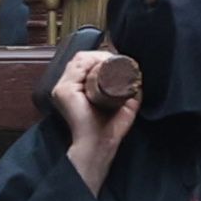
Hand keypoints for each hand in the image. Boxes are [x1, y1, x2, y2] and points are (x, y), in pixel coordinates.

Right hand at [51, 47, 141, 179]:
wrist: (101, 145)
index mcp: (74, 89)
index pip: (84, 63)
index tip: (119, 61)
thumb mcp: (123, 104)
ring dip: (97, 56)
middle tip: (118, 60)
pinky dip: (89, 61)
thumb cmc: (110, 129)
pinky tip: (102, 63)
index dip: (101, 57)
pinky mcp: (64, 91)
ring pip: (80, 59)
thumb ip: (129, 92)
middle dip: (101, 55)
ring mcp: (62, 88)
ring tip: (112, 62)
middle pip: (82, 59)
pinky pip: (76, 67)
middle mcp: (65, 86)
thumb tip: (138, 79)